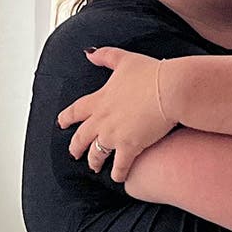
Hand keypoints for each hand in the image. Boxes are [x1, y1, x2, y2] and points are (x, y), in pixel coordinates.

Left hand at [60, 46, 178, 181]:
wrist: (170, 89)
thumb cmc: (151, 74)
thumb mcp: (124, 59)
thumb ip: (105, 55)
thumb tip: (89, 52)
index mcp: (99, 99)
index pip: (76, 111)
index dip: (66, 118)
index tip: (61, 123)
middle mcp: (102, 119)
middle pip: (81, 137)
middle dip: (76, 147)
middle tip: (74, 153)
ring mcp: (114, 135)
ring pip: (97, 154)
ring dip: (94, 162)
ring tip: (95, 167)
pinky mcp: (130, 147)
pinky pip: (119, 166)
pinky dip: (118, 174)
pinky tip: (118, 179)